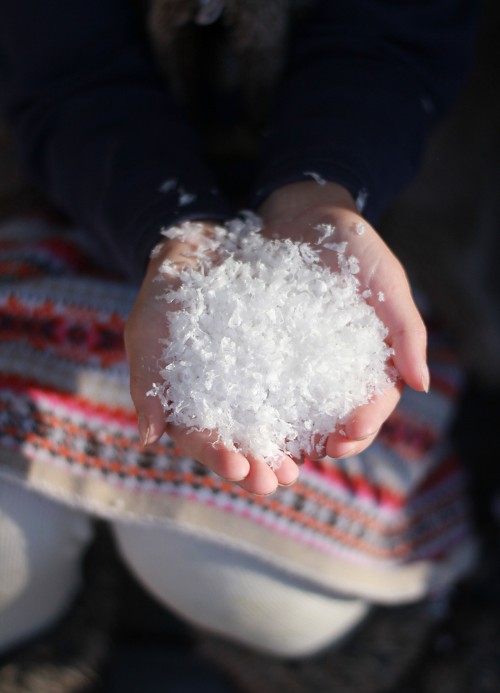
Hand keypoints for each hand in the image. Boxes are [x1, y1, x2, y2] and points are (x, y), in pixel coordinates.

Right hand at [124, 222, 299, 494]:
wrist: (212, 242)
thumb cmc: (171, 284)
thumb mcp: (149, 322)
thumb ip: (146, 376)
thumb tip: (149, 438)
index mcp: (189, 400)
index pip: (199, 438)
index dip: (217, 456)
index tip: (239, 468)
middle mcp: (226, 400)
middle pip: (241, 444)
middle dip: (260, 466)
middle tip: (278, 480)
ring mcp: (259, 384)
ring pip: (275, 427)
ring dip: (293, 448)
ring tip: (313, 461)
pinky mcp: (290, 363)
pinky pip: (305, 394)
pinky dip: (318, 411)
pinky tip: (336, 421)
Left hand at [259, 181, 428, 459]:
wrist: (302, 214)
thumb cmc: (353, 245)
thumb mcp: (386, 280)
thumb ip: (406, 328)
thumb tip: (422, 383)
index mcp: (372, 360)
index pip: (375, 402)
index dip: (366, 422)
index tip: (352, 431)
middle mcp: (335, 369)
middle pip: (339, 418)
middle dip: (332, 440)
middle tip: (318, 452)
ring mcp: (299, 363)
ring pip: (301, 412)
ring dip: (294, 437)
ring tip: (282, 452)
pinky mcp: (265, 351)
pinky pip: (263, 385)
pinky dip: (260, 406)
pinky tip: (249, 420)